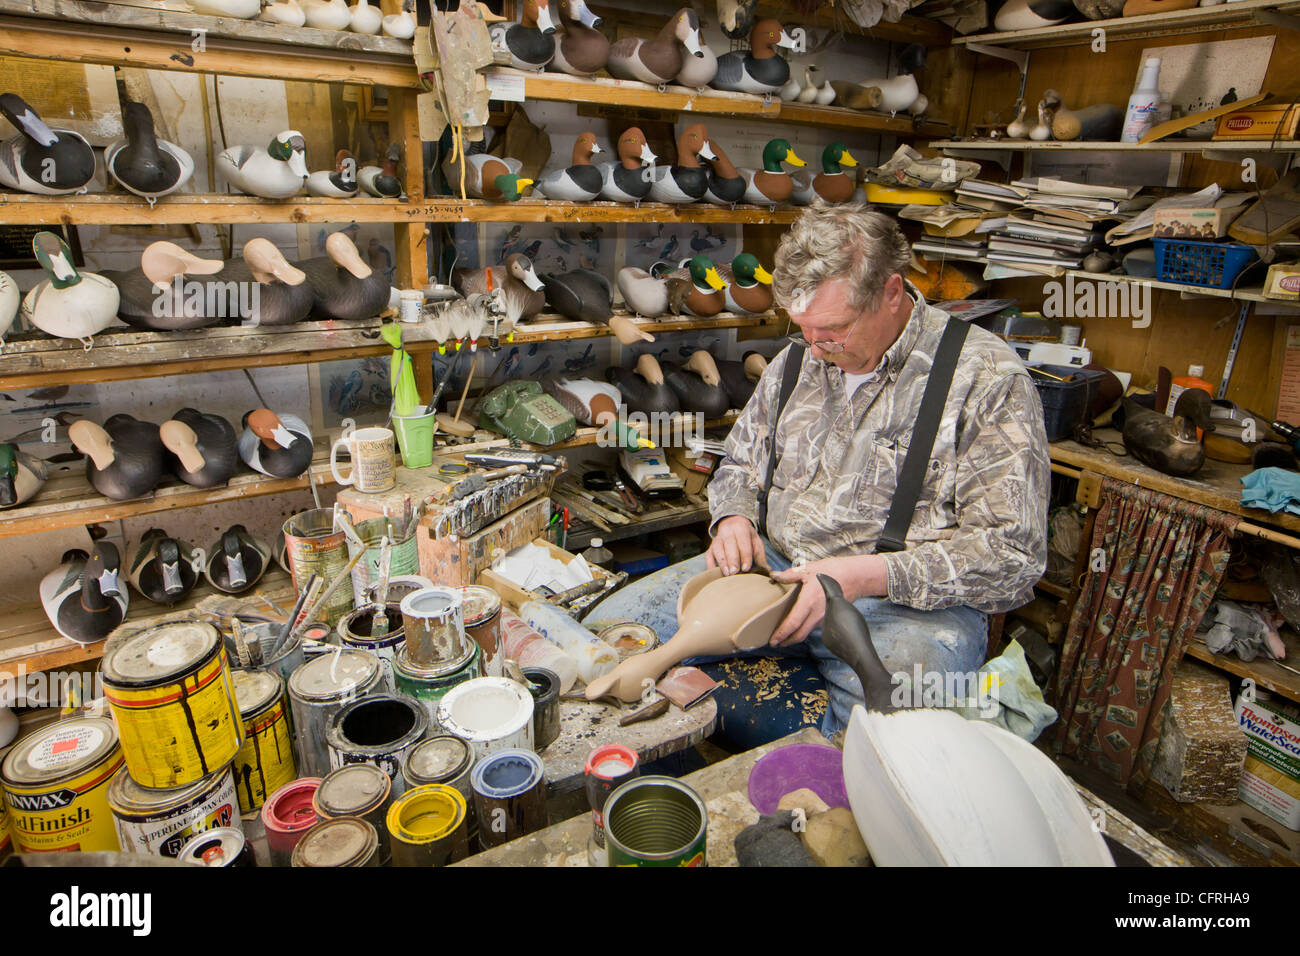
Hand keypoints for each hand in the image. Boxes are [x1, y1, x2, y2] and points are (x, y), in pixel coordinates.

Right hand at [706, 515, 765, 575]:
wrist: (733, 523)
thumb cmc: (746, 536)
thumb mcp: (756, 541)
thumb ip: (760, 556)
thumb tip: (767, 571)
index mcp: (741, 529)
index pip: (743, 543)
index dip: (745, 556)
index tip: (746, 568)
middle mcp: (727, 532)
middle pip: (729, 546)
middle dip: (732, 560)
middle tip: (735, 572)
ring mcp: (717, 539)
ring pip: (718, 549)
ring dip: (722, 562)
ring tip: (726, 574)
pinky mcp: (710, 547)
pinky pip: (708, 555)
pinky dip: (710, 565)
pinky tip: (714, 574)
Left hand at [769, 555, 886, 646]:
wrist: (855, 577)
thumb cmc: (832, 571)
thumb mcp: (808, 569)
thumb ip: (789, 575)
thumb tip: (774, 576)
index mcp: (809, 601)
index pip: (793, 623)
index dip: (782, 634)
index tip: (773, 640)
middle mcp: (816, 613)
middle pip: (800, 634)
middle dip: (786, 641)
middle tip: (775, 643)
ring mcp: (823, 616)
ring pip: (807, 632)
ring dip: (795, 636)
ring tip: (784, 636)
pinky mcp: (827, 616)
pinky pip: (813, 626)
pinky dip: (803, 629)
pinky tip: (798, 626)